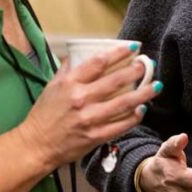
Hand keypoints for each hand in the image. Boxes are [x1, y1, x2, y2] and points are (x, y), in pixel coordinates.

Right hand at [17, 44, 157, 170]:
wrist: (36, 145)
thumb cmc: (44, 114)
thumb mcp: (52, 86)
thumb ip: (67, 69)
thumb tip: (77, 52)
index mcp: (70, 83)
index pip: (99, 62)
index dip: (119, 52)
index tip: (134, 46)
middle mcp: (81, 99)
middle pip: (116, 81)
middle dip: (137, 71)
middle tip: (148, 64)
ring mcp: (90, 119)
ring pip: (124, 103)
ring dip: (143, 93)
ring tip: (156, 86)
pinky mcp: (95, 136)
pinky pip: (121, 125)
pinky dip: (134, 117)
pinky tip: (142, 109)